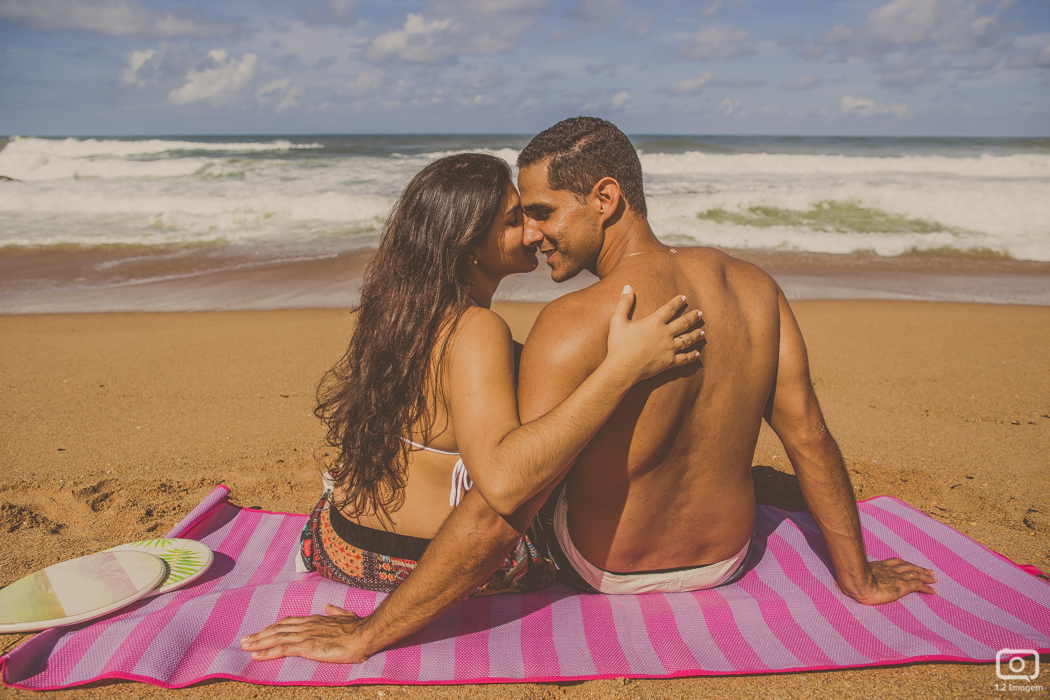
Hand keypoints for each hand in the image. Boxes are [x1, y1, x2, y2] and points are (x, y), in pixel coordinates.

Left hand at [239, 604, 373, 663]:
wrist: (364, 634)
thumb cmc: (358, 627)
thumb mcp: (346, 616)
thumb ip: (336, 611)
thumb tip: (329, 607)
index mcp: (314, 620)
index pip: (288, 622)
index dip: (273, 627)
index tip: (262, 631)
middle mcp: (306, 625)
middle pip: (277, 628)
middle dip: (260, 634)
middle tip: (244, 639)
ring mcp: (305, 635)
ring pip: (275, 637)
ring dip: (258, 642)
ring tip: (245, 646)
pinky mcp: (306, 647)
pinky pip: (282, 649)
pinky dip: (267, 652)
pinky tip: (256, 655)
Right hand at [606, 285, 703, 381]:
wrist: (622, 368)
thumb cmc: (618, 345)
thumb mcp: (617, 320)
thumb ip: (624, 303)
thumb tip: (627, 286)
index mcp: (654, 322)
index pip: (669, 308)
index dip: (677, 302)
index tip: (684, 298)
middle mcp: (665, 334)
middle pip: (683, 323)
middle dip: (693, 317)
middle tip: (700, 313)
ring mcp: (669, 348)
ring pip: (687, 339)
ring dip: (696, 334)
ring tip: (703, 331)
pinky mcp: (669, 362)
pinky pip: (684, 358)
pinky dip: (691, 356)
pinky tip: (697, 354)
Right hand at [839, 557, 936, 604]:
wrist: (857, 584)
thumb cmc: (850, 581)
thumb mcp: (851, 575)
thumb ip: (850, 575)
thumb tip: (838, 580)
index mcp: (878, 567)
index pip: (895, 563)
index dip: (904, 564)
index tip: (910, 565)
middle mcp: (889, 570)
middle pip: (908, 566)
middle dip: (919, 568)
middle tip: (930, 571)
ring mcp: (896, 577)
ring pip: (915, 573)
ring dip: (926, 575)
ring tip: (935, 578)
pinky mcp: (902, 586)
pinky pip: (918, 586)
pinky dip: (927, 587)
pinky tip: (934, 590)